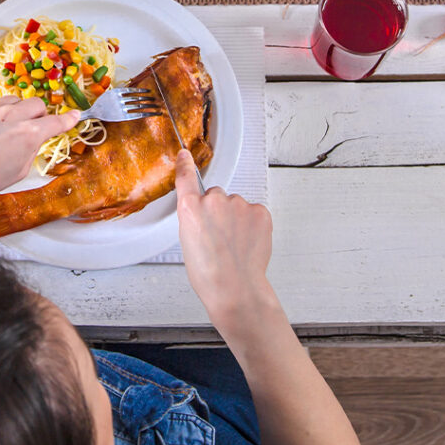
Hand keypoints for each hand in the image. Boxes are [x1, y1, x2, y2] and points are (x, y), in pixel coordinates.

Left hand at [0, 97, 80, 212]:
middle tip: (29, 129)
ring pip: (14, 101)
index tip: (73, 115)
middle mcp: (10, 115)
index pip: (55, 121)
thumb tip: (38, 136)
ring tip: (1, 132)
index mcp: (26, 135)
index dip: (67, 119)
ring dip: (15, 113)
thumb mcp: (17, 171)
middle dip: (38, 116)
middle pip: (37, 105)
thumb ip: (32, 148)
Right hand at [175, 149, 274, 326]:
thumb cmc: (209, 274)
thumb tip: (205, 214)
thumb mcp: (187, 243)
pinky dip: (252, 224)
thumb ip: (194, 219)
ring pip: (236, 205)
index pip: (186, 177)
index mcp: (190, 208)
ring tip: (234, 245)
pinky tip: (247, 242)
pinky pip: (254, 212)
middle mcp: (213, 201)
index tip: (184, 155)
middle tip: (219, 236)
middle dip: (218, 211)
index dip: (185, 164)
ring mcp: (238, 205)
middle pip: (215, 195)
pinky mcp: (259, 212)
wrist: (235, 289)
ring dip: (236, 219)